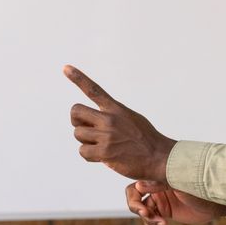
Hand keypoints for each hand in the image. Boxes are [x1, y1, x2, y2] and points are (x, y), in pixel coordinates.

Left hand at [66, 65, 176, 181]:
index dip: (78, 78)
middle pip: (76, 111)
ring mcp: (107, 135)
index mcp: (116, 108)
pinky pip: (83, 151)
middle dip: (77, 121)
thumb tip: (94, 122)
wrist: (159, 156)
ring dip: (86, 141)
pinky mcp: (105, 152)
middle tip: (87, 129)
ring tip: (102, 146)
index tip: (66, 68)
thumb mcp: (131, 118)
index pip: (94, 90)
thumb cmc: (145, 139)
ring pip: (78, 133)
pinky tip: (102, 156)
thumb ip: (113, 116)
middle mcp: (110, 119)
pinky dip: (89, 155)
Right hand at [126, 179, 225, 224]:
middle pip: (136, 201)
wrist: (216, 202)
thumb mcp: (179, 184)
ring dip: (149, 221)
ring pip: (144, 213)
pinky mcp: (166, 212)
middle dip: (141, 211)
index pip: (135, 188)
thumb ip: (159, 184)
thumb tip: (138, 186)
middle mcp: (156, 188)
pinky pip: (152, 220)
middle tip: (152, 218)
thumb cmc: (201, 187)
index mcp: (157, 178)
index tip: (144, 210)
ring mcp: (161, 200)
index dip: (134, 200)